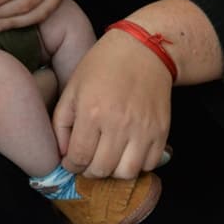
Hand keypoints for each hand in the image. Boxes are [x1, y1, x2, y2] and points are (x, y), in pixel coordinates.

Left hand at [52, 30, 172, 179]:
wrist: (143, 50)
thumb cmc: (103, 65)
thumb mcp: (73, 87)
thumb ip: (62, 123)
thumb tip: (63, 153)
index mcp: (92, 112)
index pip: (78, 158)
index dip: (71, 165)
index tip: (71, 160)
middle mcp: (118, 124)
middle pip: (101, 170)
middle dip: (89, 170)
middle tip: (88, 159)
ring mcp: (143, 129)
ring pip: (126, 173)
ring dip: (114, 171)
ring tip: (108, 157)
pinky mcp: (162, 130)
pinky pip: (150, 164)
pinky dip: (137, 165)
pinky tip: (128, 151)